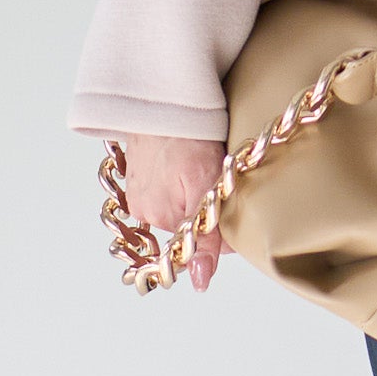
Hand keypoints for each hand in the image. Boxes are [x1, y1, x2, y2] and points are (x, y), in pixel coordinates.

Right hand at [120, 133, 232, 290]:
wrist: (163, 94)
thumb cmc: (187, 132)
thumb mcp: (206, 183)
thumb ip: (206, 236)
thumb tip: (200, 281)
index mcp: (160, 217)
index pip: (205, 242)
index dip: (227, 225)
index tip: (235, 202)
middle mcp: (146, 209)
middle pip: (193, 225)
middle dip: (211, 208)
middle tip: (224, 176)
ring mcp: (141, 190)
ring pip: (182, 206)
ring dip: (197, 192)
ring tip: (206, 162)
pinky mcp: (142, 172)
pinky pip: (169, 188)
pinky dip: (183, 180)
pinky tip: (190, 159)